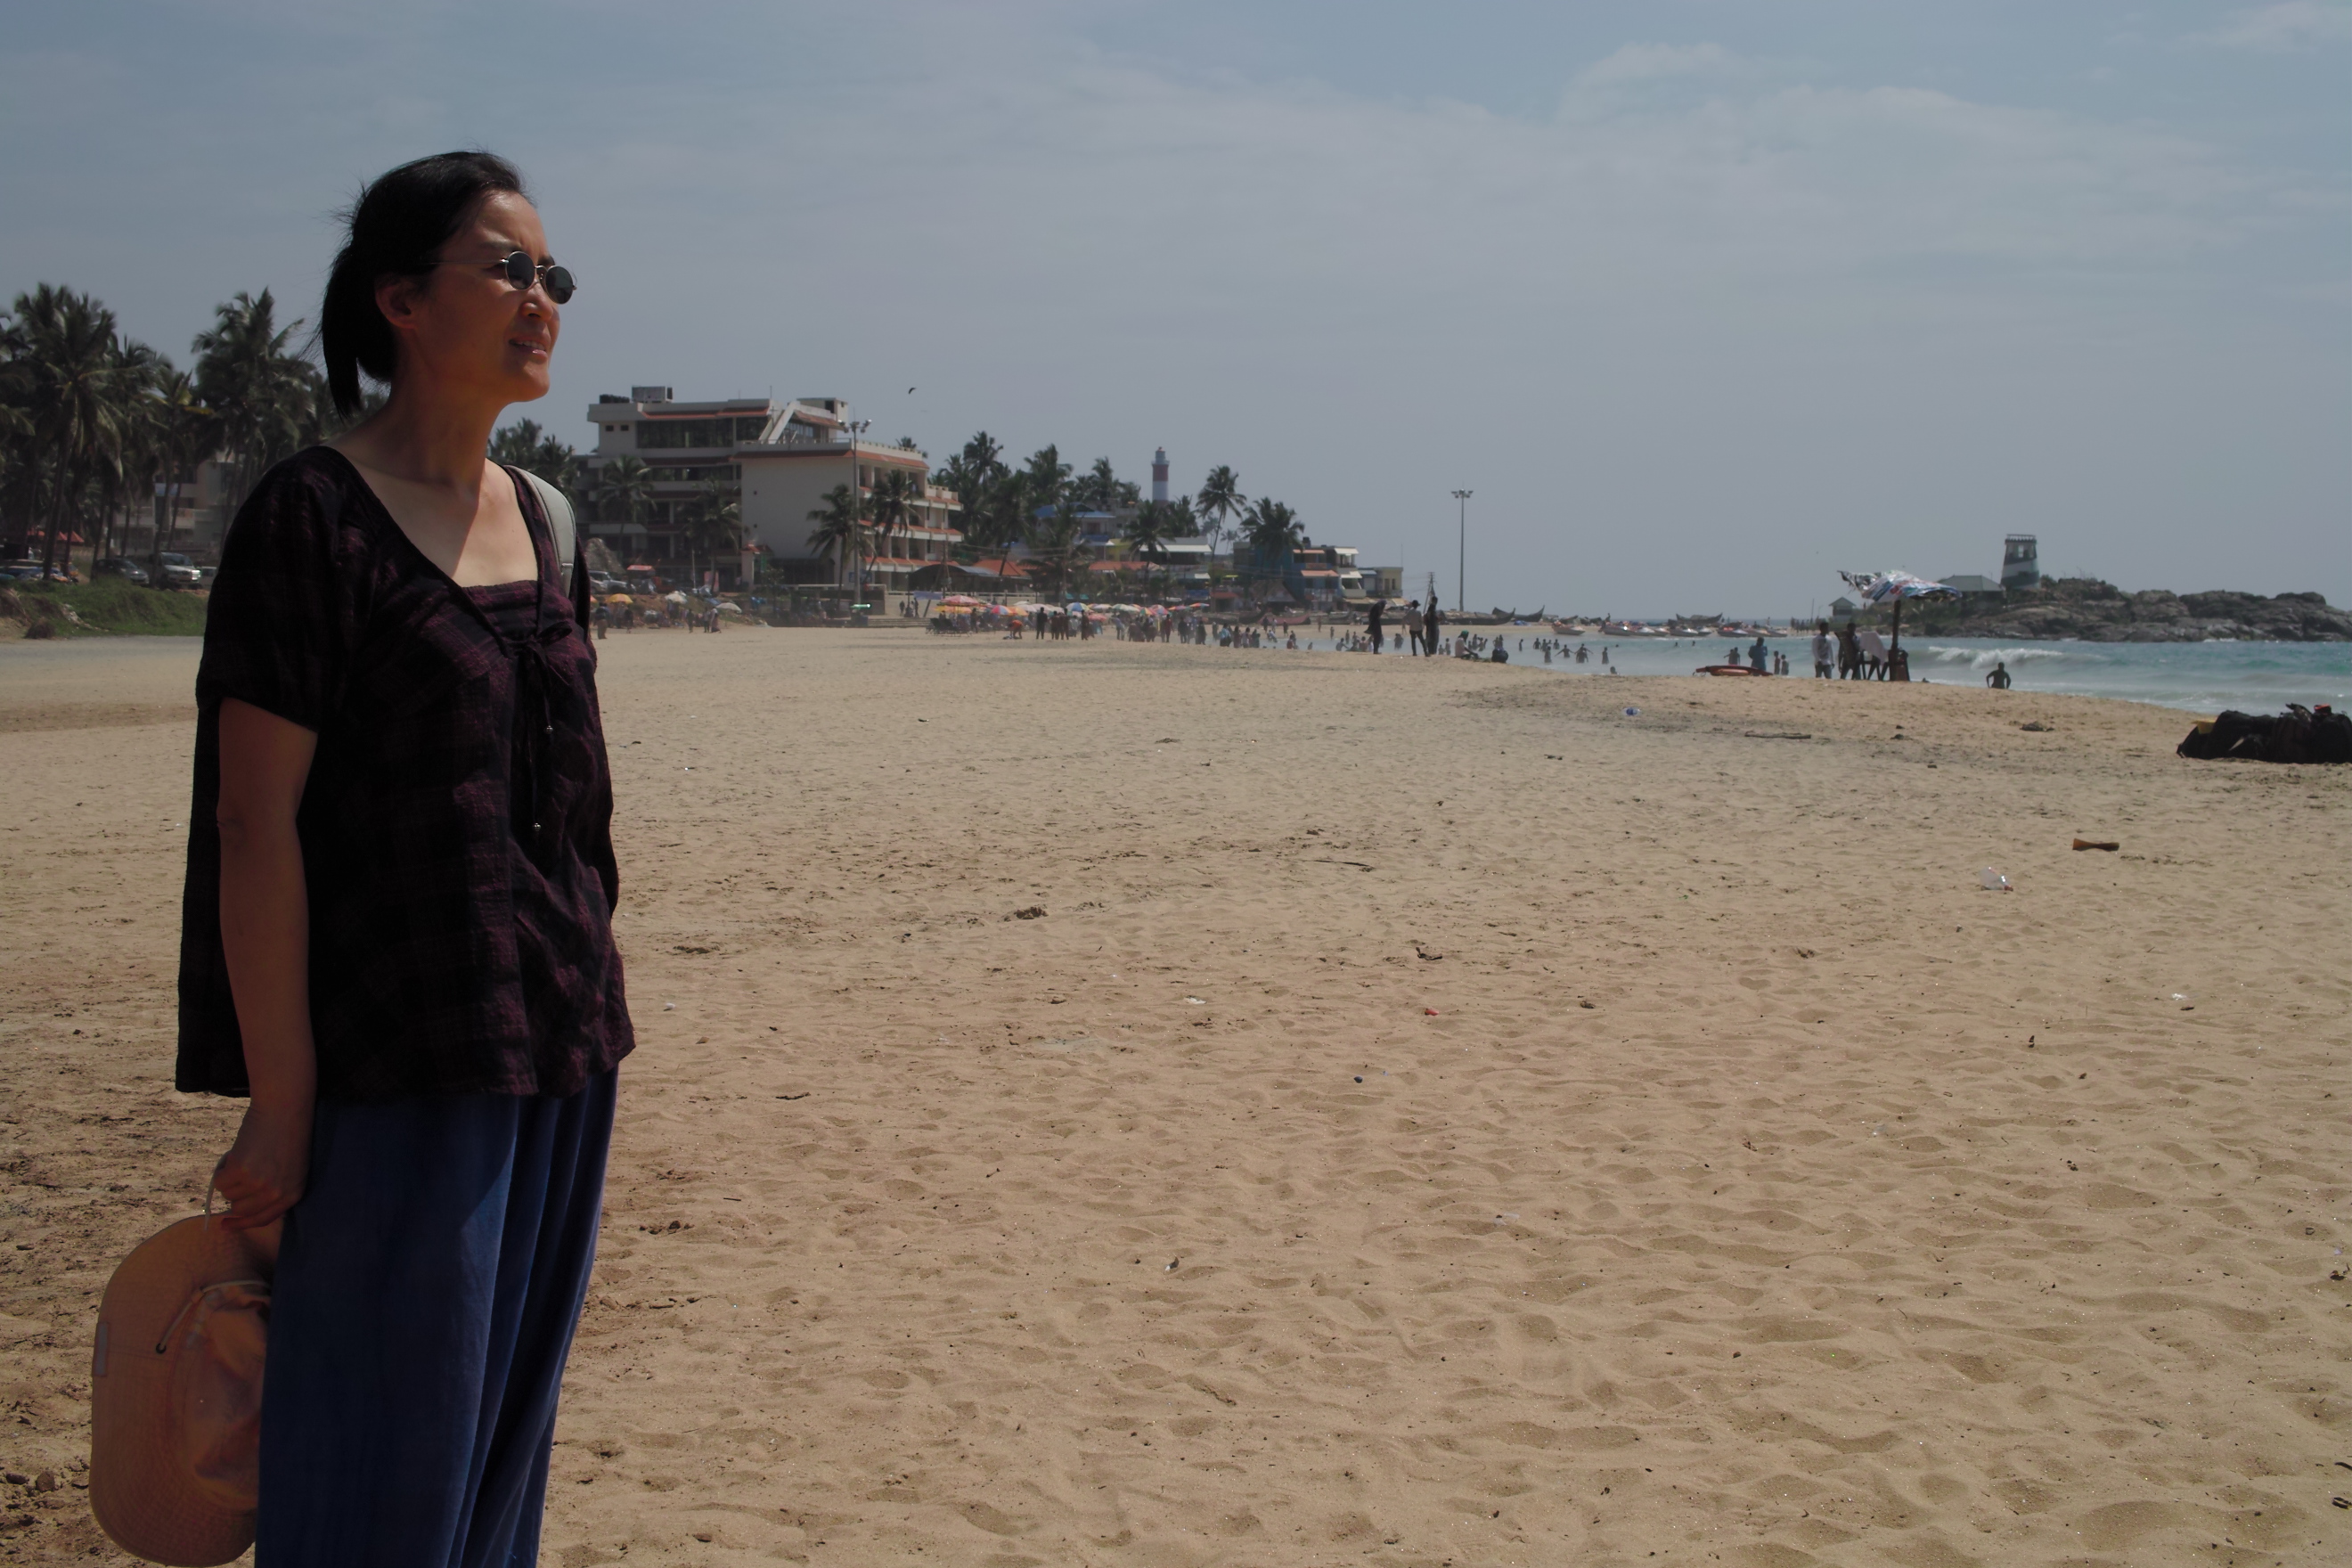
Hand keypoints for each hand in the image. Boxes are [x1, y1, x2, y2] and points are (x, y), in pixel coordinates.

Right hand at [213, 1099, 311, 1230]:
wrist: (284, 1109)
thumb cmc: (286, 1135)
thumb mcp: (290, 1168)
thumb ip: (273, 1189)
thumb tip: (239, 1209)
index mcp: (293, 1194)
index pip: (262, 1219)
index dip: (242, 1223)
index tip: (224, 1225)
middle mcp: (276, 1193)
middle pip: (240, 1209)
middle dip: (235, 1194)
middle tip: (240, 1174)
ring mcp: (258, 1184)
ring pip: (228, 1194)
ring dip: (230, 1177)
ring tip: (246, 1156)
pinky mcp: (241, 1171)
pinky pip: (219, 1181)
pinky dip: (222, 1169)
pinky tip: (237, 1152)